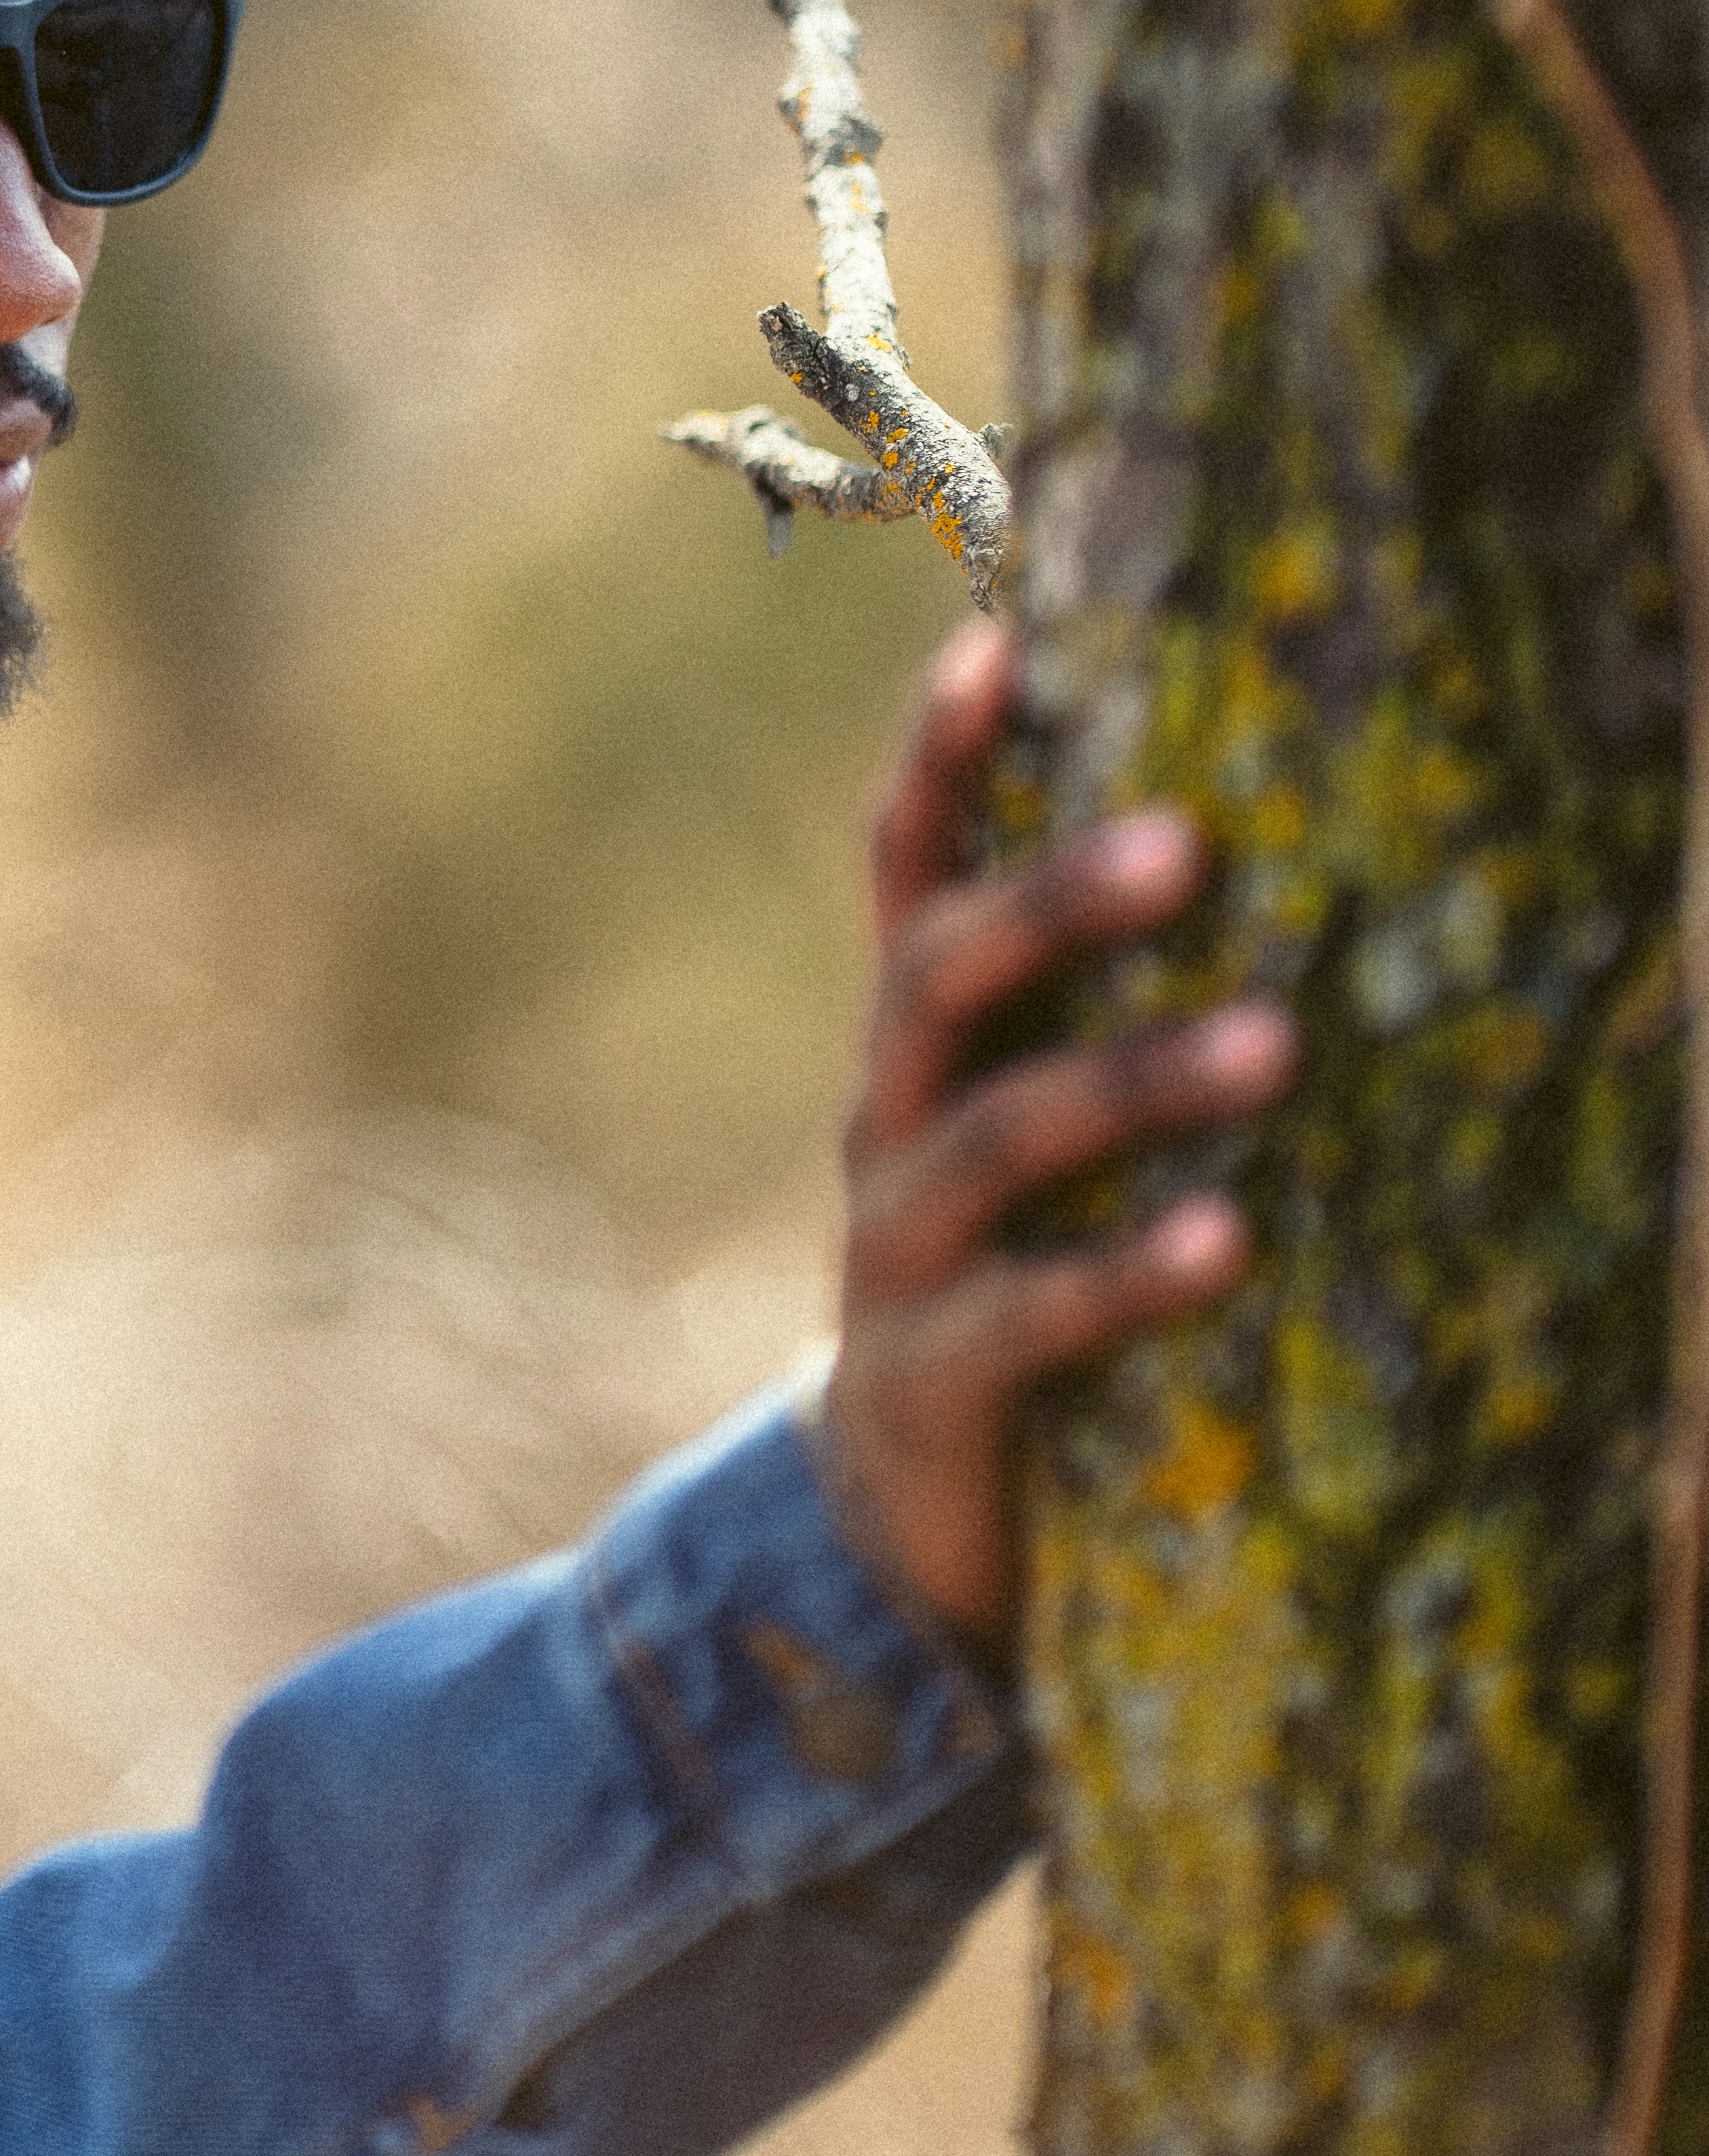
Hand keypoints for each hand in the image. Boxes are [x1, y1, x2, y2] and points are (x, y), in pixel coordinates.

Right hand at [823, 616, 1294, 1652]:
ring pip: (990, 1138)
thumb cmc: (1006, 1274)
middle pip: (938, 977)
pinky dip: (1123, 1272)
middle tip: (1190, 840)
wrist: (890, 1514)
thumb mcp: (1028, 1133)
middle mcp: (883, 1122)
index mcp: (913, 1047)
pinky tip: (1228, 1241)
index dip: (940, 760)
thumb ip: (1088, 1023)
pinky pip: (1023, 1315)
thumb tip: (1270, 860)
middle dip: (1052, 899)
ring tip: (1273, 1042)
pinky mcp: (924, 1378)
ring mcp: (892, 1250)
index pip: (906, 871)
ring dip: (1128, 1079)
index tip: (999, 641)